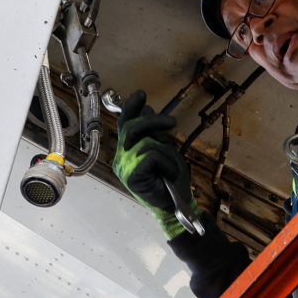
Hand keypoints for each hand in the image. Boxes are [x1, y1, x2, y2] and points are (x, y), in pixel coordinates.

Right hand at [112, 90, 196, 238]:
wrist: (175, 202)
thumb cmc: (170, 178)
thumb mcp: (164, 149)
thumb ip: (153, 133)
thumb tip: (146, 110)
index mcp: (127, 149)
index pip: (125, 124)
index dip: (132, 108)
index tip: (141, 94)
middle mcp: (122, 156)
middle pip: (133, 127)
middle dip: (154, 121)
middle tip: (172, 122)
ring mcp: (124, 166)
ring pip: (147, 143)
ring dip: (166, 154)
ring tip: (170, 168)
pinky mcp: (130, 175)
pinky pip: (151, 156)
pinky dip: (166, 163)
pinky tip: (167, 175)